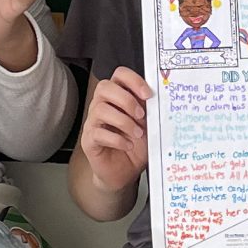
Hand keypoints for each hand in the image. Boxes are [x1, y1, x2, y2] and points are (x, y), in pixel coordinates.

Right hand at [78, 69, 150, 193]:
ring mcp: (93, 122)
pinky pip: (98, 133)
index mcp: (117, 97)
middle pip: (105, 87)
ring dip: (124, 121)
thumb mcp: (147, 125)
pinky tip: (128, 145)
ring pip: (101, 110)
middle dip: (126, 100)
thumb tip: (159, 99)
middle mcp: (101, 105)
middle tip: (141, 116)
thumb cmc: (135, 145)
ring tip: (137, 134)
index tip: (148, 94)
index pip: (119, 75)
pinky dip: (117, 139)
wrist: (124, 172)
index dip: (133, 80)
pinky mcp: (89, 140)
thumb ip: (149, 110)